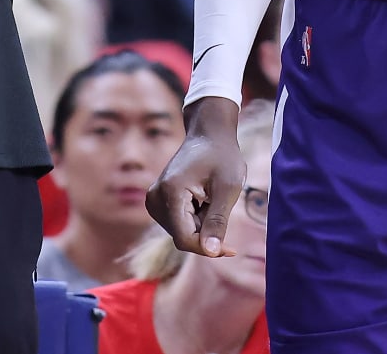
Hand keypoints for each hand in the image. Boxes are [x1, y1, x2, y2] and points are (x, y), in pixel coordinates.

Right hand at [146, 97, 244, 256]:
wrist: (209, 134)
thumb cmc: (222, 156)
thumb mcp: (228, 188)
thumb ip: (218, 221)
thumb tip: (211, 252)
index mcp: (170, 192)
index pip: (185, 239)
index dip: (209, 248)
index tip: (232, 249)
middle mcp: (155, 197)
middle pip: (183, 237)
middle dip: (206, 232)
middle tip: (223, 208)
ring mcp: (154, 199)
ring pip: (181, 232)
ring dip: (202, 225)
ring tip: (211, 198)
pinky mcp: (158, 201)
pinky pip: (179, 223)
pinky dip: (196, 218)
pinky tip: (203, 198)